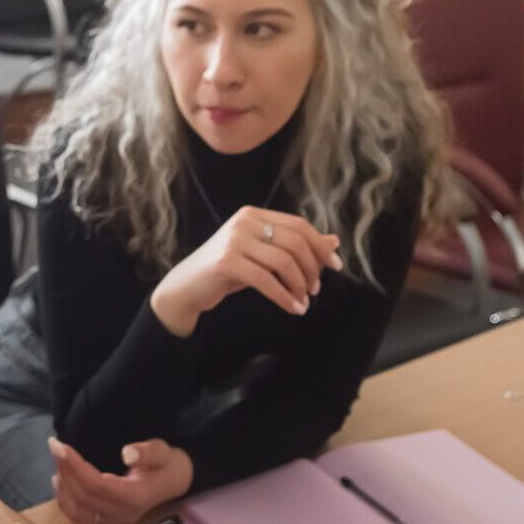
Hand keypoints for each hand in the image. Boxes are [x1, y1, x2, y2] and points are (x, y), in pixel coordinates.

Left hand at [47, 436, 192, 523]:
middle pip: (83, 497)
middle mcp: (123, 515)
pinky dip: (65, 502)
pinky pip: (79, 518)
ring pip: (77, 511)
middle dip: (66, 471)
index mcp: (136, 497)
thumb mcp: (163, 451)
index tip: (59, 445)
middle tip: (56, 447)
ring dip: (62, 487)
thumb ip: (148, 452)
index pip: (97, 485)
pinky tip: (60, 482)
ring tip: (59, 462)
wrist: (173, 483)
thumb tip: (127, 453)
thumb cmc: (166, 464)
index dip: (74, 466)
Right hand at [149, 208, 342, 336]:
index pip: (298, 226)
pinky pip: (266, 280)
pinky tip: (293, 309)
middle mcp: (244, 222)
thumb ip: (294, 247)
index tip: (335, 267)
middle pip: (294, 242)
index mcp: (254, 215)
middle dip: (312, 268)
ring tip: (303, 301)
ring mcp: (234, 240)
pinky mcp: (226, 262)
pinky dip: (284, 297)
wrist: (188, 287)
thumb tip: (334, 242)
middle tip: (315, 290)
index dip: (320, 246)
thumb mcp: (264, 256)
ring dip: (300, 285)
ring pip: (283, 261)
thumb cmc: (228, 271)